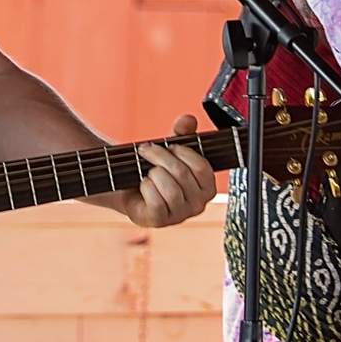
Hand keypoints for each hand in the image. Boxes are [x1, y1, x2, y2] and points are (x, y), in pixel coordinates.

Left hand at [117, 113, 217, 227]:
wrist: (132, 190)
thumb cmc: (158, 171)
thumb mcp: (171, 149)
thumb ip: (182, 133)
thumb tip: (188, 119)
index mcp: (207, 188)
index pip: (201, 166)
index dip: (182, 151)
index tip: (169, 146)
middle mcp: (198, 204)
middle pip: (181, 173)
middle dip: (160, 157)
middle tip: (147, 150)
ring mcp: (180, 215)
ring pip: (169, 188)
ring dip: (153, 174)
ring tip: (148, 172)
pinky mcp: (160, 221)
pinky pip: (156, 201)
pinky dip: (146, 188)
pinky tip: (144, 185)